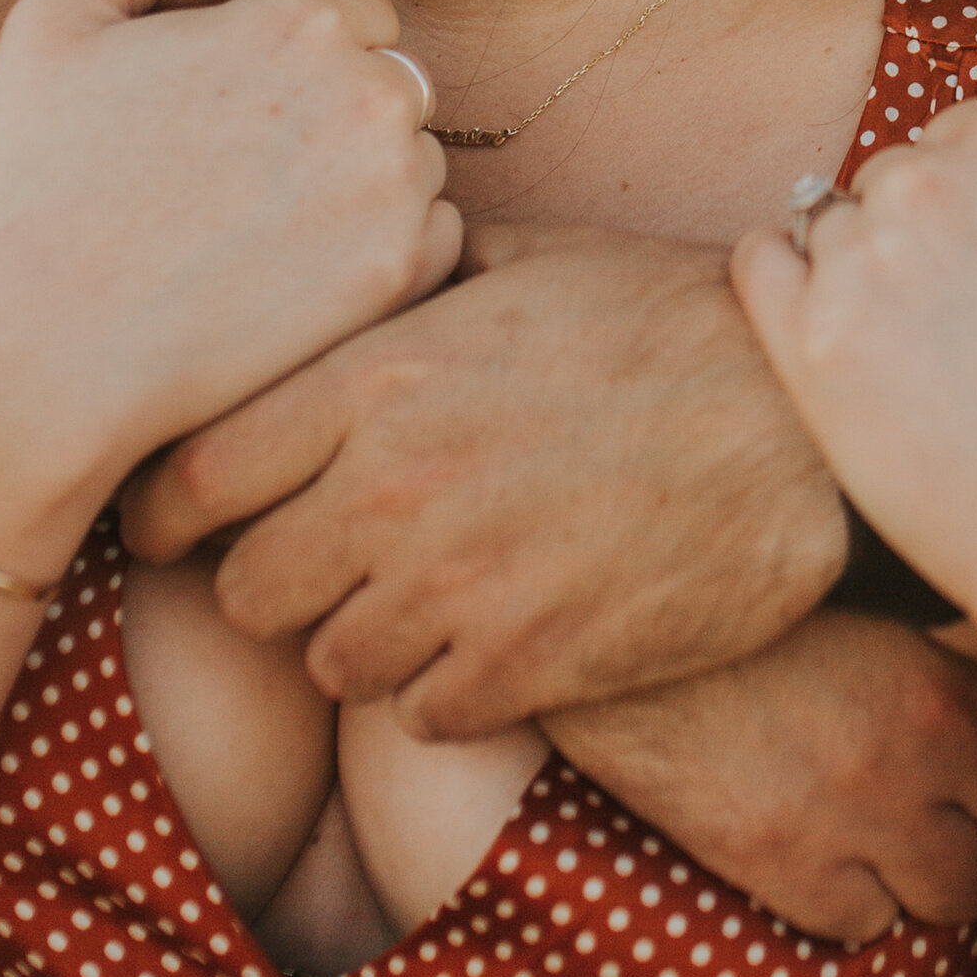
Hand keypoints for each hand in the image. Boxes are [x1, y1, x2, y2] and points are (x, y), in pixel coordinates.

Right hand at [0, 0, 458, 565]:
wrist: (46, 345)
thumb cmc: (40, 182)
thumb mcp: (53, 22)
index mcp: (298, 20)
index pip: (360, 13)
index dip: (304, 58)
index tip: (246, 111)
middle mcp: (367, 90)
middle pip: (398, 83)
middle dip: (342, 116)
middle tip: (252, 177)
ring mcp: (393, 186)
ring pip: (417, 161)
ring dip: (368, 184)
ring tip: (268, 230)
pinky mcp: (401, 273)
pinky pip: (438, 237)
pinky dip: (391, 252)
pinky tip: (306, 275)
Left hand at [118, 223, 848, 738]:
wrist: (809, 423)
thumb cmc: (672, 319)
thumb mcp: (527, 259)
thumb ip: (409, 275)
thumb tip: (341, 263)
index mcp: (378, 379)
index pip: (194, 477)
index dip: (166, 509)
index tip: (171, 523)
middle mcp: (395, 491)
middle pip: (244, 590)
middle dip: (271, 578)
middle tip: (316, 561)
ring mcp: (460, 590)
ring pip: (328, 664)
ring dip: (358, 639)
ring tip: (416, 598)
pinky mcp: (530, 667)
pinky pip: (423, 717)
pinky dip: (443, 690)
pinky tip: (489, 640)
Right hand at [548, 613, 976, 942]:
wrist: (625, 612)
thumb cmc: (753, 598)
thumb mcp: (872, 599)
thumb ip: (951, 650)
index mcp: (948, 682)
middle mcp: (917, 756)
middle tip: (963, 819)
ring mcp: (851, 816)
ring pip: (950, 897)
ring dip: (930, 874)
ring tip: (896, 836)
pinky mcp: (780, 860)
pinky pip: (863, 923)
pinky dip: (852, 898)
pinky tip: (825, 850)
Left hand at [733, 103, 976, 672]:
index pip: (955, 140)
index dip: (972, 214)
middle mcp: (936, 177)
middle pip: (889, 185)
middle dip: (917, 249)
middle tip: (964, 342)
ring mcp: (866, 254)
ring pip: (828, 232)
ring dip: (861, 284)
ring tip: (925, 374)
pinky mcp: (810, 338)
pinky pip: (761, 265)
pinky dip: (784, 289)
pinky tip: (827, 343)